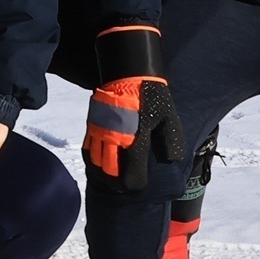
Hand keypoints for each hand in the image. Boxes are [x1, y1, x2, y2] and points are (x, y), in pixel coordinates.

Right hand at [82, 24, 186, 192]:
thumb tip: (172, 159)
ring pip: (97, 165)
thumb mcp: (168, 117)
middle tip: (125, 184)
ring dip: (105, 175)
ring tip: (113, 178)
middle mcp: (115, 140)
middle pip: (111, 175)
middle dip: (119, 183)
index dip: (135, 183)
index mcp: (135, 140)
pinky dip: (93, 162)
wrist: (127, 74)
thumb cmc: (150, 96)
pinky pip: (88, 151)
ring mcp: (101, 133)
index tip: (139, 182)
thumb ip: (171, 141)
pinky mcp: (92, 126)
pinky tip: (100, 164)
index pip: (131, 175)